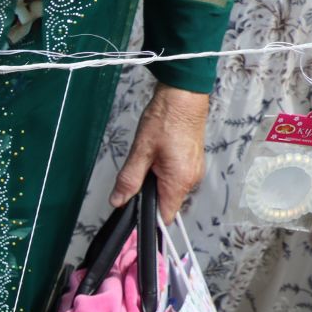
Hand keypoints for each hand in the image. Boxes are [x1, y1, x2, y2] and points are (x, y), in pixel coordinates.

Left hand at [110, 84, 208, 213]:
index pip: (164, 216)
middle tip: (137, 173)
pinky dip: (162, 171)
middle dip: (147, 195)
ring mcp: (193, 170)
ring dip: (154, 181)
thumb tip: (118, 201)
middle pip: (165, 202)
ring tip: (148, 159)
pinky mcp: (191, 161)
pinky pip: (174, 176)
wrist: (184, 95)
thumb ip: (129, 180)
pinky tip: (156, 156)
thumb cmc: (166, 118)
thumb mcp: (140, 151)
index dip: (147, 217)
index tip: (133, 209)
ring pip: (168, 188)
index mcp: (179, 180)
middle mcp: (191, 179)